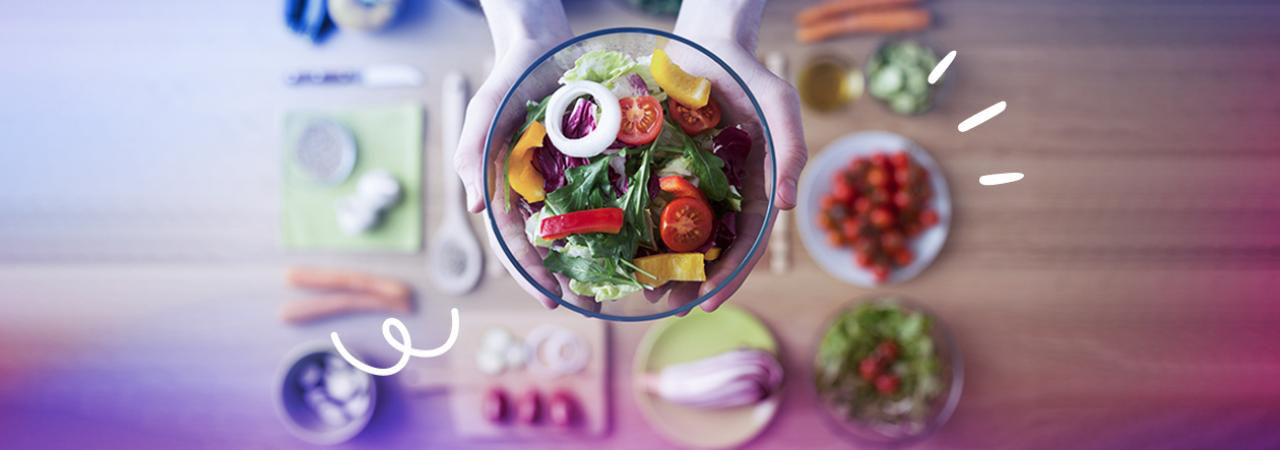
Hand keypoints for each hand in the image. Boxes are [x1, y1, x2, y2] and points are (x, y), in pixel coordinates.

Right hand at [456, 0, 601, 311]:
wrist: (539, 45)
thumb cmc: (506, 80)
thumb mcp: (484, 113)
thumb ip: (472, 155)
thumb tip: (472, 208)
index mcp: (504, 190)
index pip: (515, 243)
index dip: (530, 274)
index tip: (552, 300)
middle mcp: (534, 193)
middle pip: (549, 248)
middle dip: (566, 281)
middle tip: (592, 309)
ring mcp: (563, 182)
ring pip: (578, 232)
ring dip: (593, 263)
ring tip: (615, 291)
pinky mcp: (590, 166)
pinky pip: (604, 200)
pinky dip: (616, 225)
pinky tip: (636, 245)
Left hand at [645, 0, 807, 314]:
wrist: (707, 42)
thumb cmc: (749, 74)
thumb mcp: (779, 105)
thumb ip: (791, 150)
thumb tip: (789, 207)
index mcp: (758, 187)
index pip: (747, 242)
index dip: (731, 275)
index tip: (710, 303)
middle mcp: (725, 191)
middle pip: (712, 247)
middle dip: (695, 281)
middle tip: (670, 308)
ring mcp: (693, 181)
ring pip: (681, 233)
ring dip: (667, 264)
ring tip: (646, 294)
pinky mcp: (662, 166)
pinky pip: (651, 202)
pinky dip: (642, 229)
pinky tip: (624, 250)